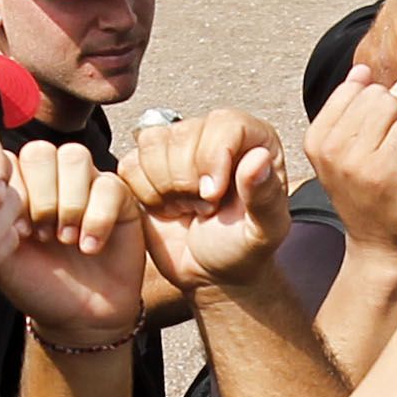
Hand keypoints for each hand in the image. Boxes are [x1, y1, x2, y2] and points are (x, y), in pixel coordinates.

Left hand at [0, 143, 141, 342]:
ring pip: (74, 157)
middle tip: (38, 235)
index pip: (3, 162)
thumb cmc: (35, 285)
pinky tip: (90, 247)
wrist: (80, 317)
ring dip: (68, 202)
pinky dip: (97, 218)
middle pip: (39, 152)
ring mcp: (84, 184)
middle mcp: (47, 177)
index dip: (6, 193)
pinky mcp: (117, 198)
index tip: (14, 234)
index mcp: (13, 185)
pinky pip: (108, 185)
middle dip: (39, 197)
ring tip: (65, 239)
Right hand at [123, 108, 291, 292]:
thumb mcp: (264, 232)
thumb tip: (258, 158)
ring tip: (187, 206)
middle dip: (188, 181)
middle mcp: (213, 133)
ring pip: (151, 143)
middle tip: (205, 208)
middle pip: (183, 133)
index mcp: (251, 139)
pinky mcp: (144, 163)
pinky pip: (130, 164)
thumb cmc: (241, 249)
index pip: (224, 124)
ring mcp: (176, 145)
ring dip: (165, 186)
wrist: (209, 272)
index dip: (212, 157)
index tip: (212, 194)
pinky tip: (165, 208)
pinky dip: (144, 193)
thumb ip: (266, 196)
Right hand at [307, 69, 396, 258]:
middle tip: (390, 155)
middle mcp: (329, 148)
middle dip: (393, 119)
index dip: (375, 112)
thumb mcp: (349, 150)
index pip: (356, 88)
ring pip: (394, 108)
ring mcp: (354, 160)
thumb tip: (361, 70)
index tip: (372, 145)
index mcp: (315, 138)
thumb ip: (352, 107)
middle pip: (378, 95)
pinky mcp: (384, 172)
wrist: (381, 249)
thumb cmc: (371, 198)